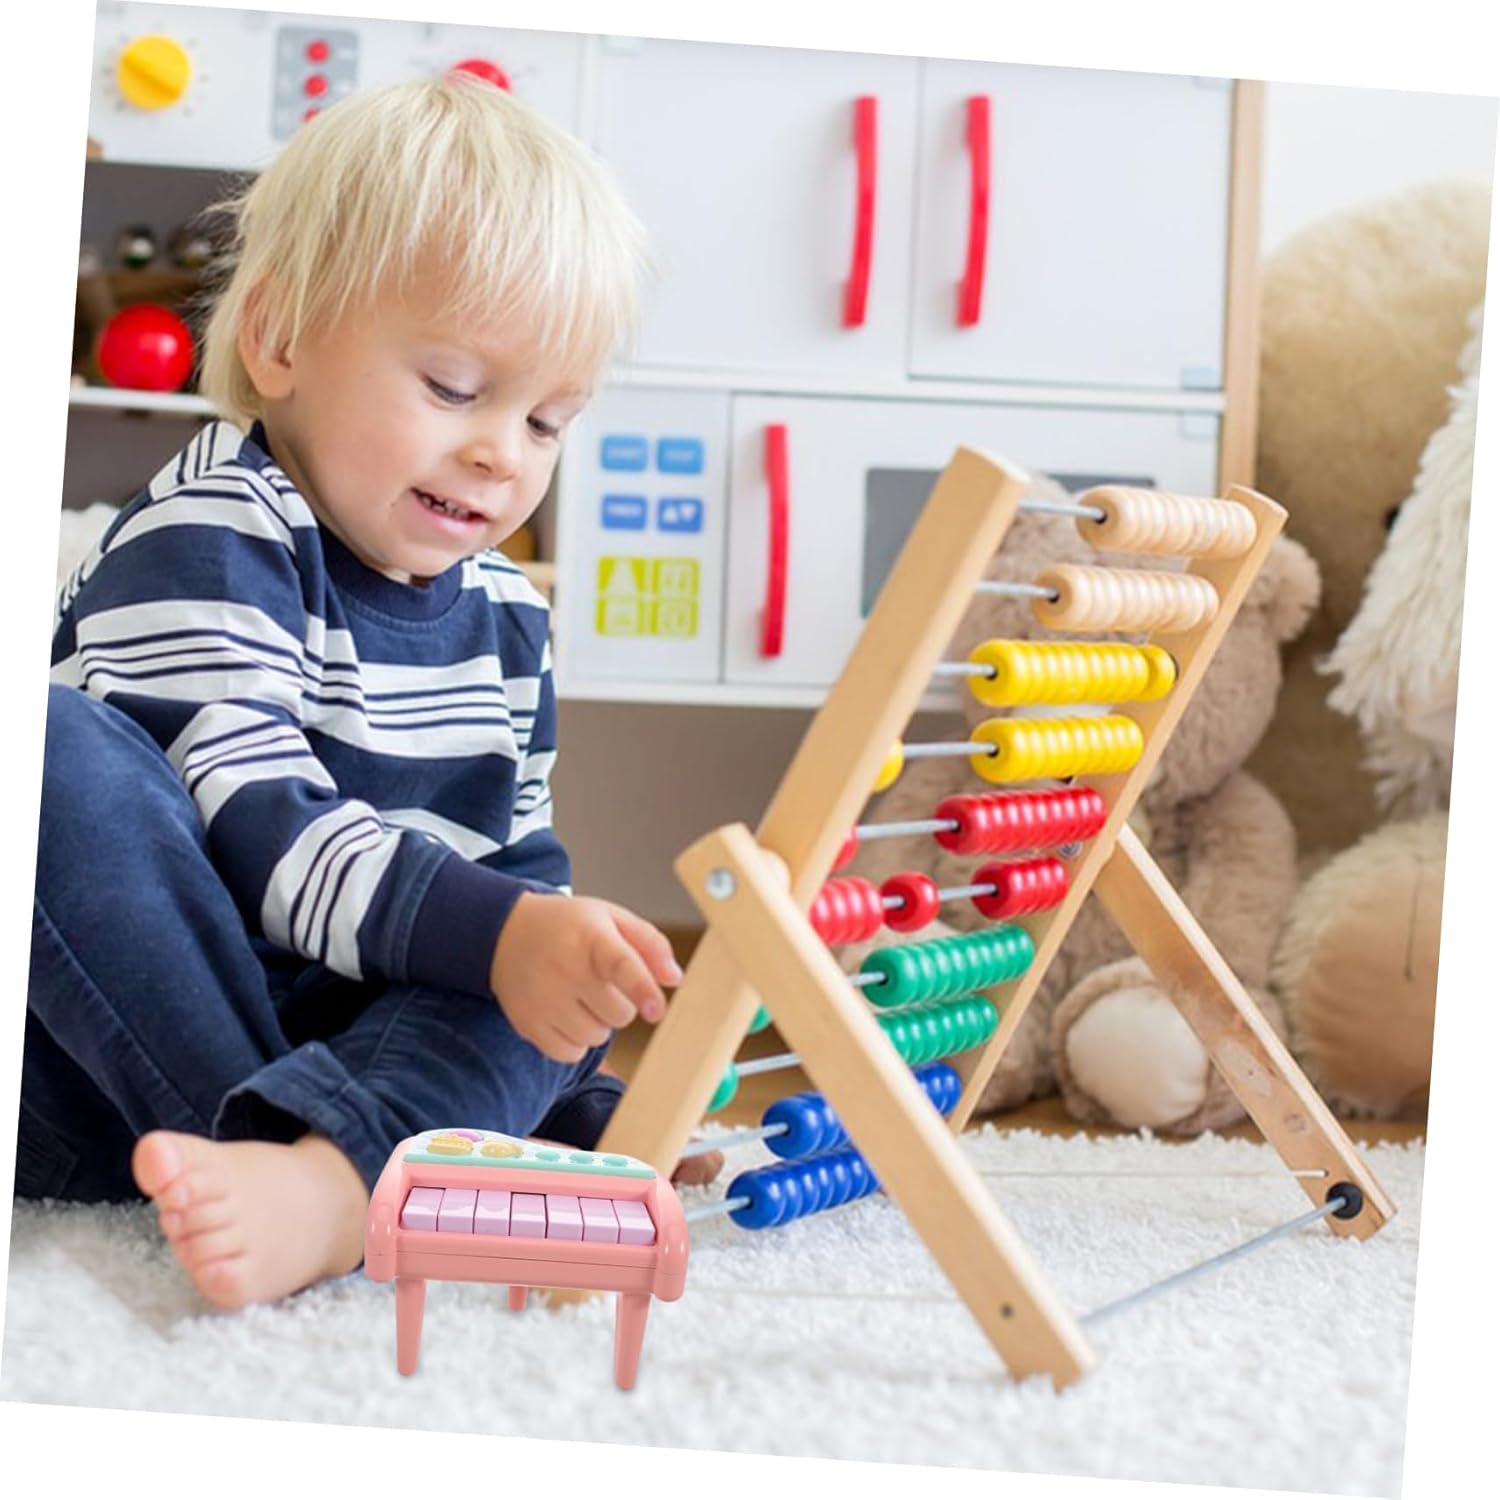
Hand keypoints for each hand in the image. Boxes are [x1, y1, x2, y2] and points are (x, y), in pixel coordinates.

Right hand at [489, 893, 683, 1062]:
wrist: (505, 932)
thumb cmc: (568, 926)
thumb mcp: (611, 918)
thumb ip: (649, 943)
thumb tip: (674, 978)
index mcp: (591, 937)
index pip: (620, 965)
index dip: (642, 989)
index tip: (656, 1010)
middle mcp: (565, 969)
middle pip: (619, 1014)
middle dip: (622, 1004)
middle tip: (602, 983)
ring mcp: (543, 1000)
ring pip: (597, 1037)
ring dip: (599, 1023)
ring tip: (581, 995)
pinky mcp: (528, 1023)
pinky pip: (570, 1054)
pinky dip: (576, 1041)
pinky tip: (566, 1014)